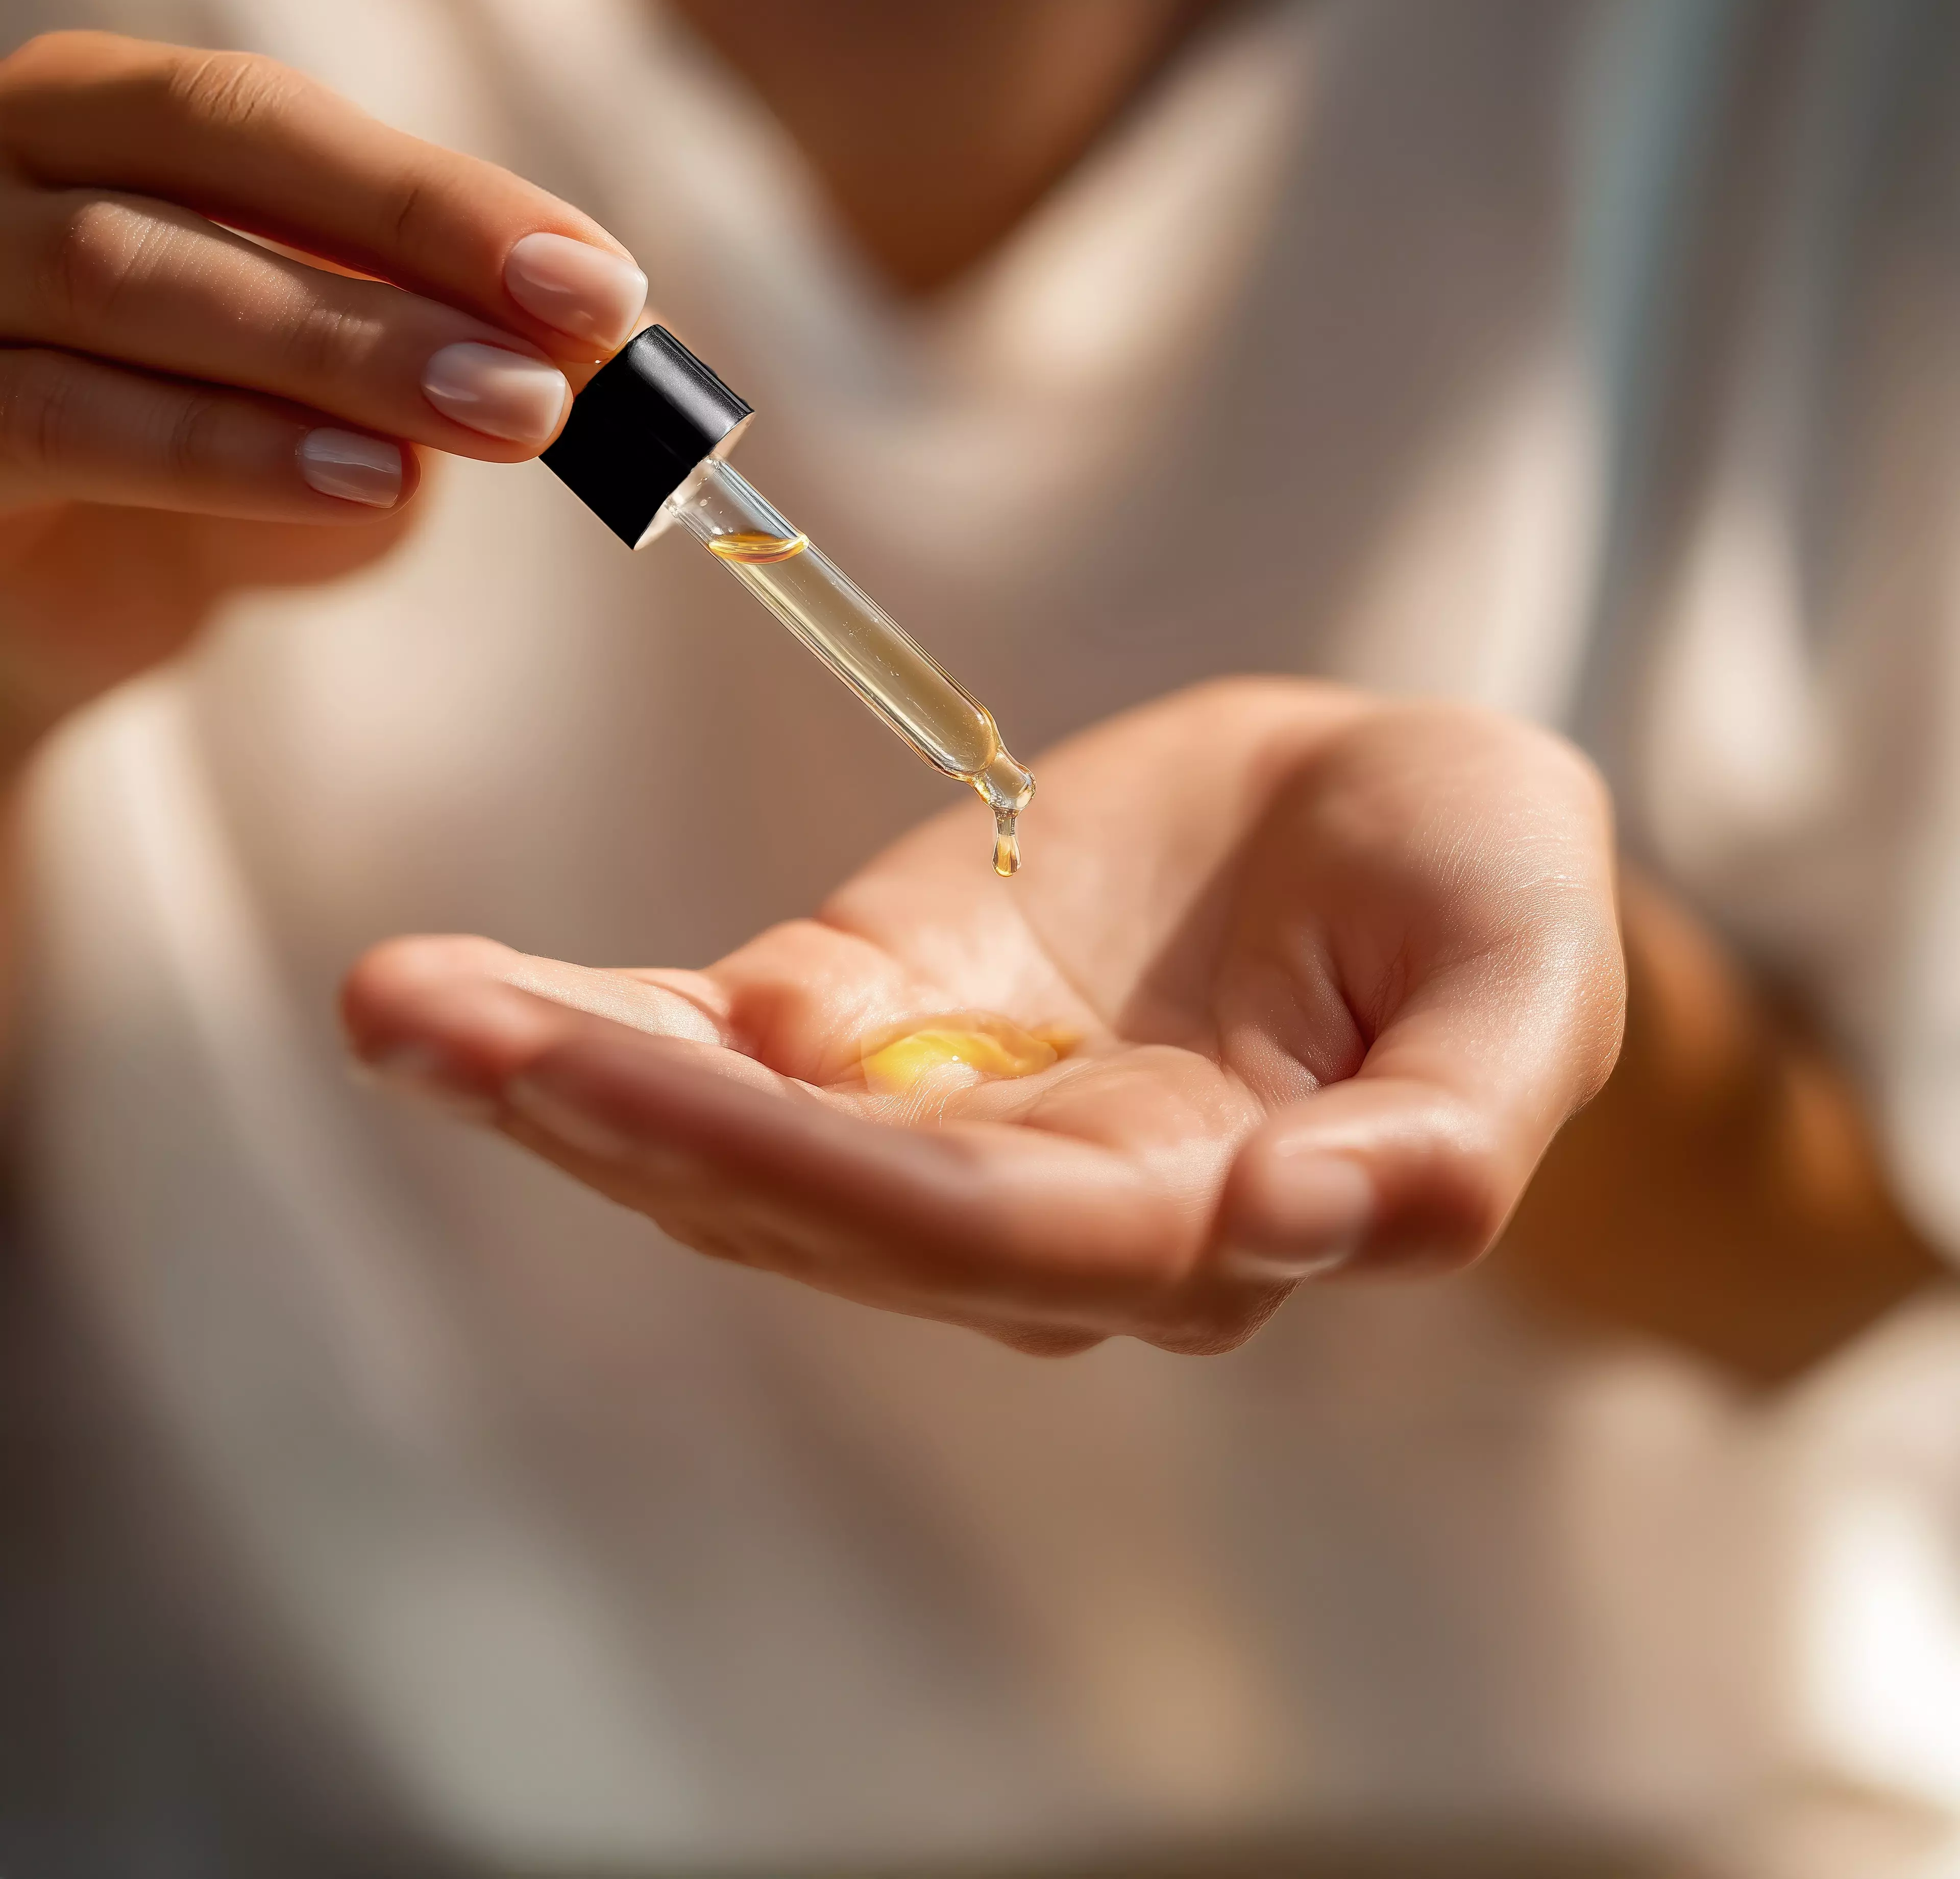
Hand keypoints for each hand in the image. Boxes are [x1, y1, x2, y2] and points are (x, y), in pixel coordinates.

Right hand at [0, 30, 647, 758]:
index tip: (603, 282)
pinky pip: (58, 421)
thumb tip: (589, 333)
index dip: (442, 192)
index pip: (268, 112)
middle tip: (564, 356)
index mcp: (102, 115)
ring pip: (124, 280)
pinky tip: (368, 481)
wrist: (60, 605)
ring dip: (341, 348)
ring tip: (504, 418)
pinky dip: (227, 450)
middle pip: (200, 156)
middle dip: (407, 248)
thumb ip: (432, 344)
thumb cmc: (215, 460)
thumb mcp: (344, 393)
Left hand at [345, 681, 1624, 1354]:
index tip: (626, 1079)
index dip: (809, 1163)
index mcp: (1201, 1219)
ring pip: (735, 1138)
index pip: (985, 1227)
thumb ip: (1443, 1131)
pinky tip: (464, 997)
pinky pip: (724, 1041)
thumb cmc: (1483, 894)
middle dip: (624, 1121)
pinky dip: (597, 1022)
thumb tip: (1301, 1226)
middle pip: (813, 1196)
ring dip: (562, 1075)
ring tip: (404, 1005)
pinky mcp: (884, 1009)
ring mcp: (944, 1111)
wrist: (1391, 824)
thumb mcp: (1523, 979)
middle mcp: (1045, 1205)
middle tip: (431, 1027)